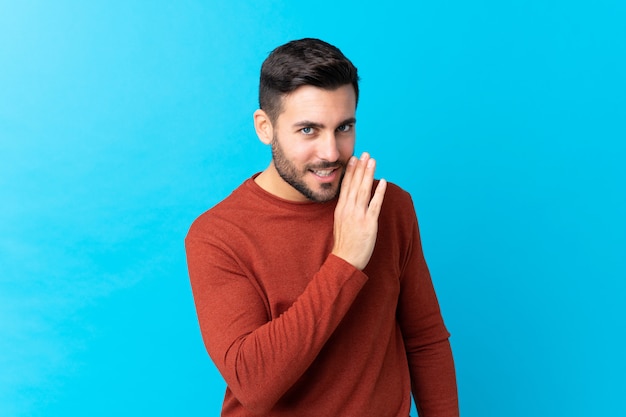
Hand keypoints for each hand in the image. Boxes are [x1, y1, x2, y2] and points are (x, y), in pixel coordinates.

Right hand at [331, 152, 386, 269]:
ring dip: (368, 174)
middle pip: (355, 184)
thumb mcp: (339, 223)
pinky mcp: (368, 223)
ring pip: (364, 190)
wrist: (344, 261)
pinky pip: (374, 205)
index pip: (345, 186)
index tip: (353, 159)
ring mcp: (358, 216)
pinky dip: (379, 192)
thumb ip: (345, 210)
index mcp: (340, 209)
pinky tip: (382, 182)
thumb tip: (350, 200)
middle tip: (365, 153)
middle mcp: (348, 210)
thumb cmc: (344, 244)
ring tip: (372, 161)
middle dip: (360, 168)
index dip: (350, 171)